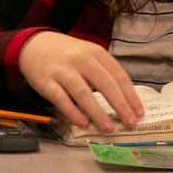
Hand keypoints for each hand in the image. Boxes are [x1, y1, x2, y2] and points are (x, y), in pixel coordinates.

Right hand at [18, 31, 143, 131]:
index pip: (118, 75)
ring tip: (108, 127)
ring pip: (83, 92)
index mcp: (95, 52)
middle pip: (104, 83)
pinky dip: (72, 111)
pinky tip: (83, 123)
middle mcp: (80, 59)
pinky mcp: (46, 82)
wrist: (33, 44)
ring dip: (97, 112)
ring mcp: (62, 70)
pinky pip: (61, 99)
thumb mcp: (88, 54)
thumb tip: (124, 101)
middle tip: (130, 122)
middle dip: (120, 105)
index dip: (130, 95)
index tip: (139, 112)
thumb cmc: (67, 54)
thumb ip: (104, 72)